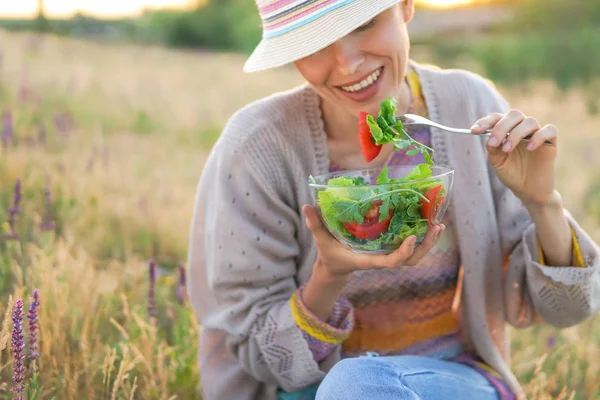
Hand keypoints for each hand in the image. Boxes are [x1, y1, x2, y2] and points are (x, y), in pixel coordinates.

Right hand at [302, 204, 444, 281]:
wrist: (336, 266)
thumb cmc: (329, 253)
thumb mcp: (321, 239)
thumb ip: (315, 224)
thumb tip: (306, 206)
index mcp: (367, 260)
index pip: (388, 262)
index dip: (402, 253)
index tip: (411, 239)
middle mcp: (381, 260)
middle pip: (410, 260)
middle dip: (424, 247)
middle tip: (436, 227)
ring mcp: (387, 256)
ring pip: (414, 256)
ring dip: (428, 242)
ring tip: (439, 225)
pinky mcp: (390, 249)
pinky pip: (410, 247)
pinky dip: (422, 237)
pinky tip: (429, 222)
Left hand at [471, 110, 558, 206]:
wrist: (528, 190)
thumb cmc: (511, 173)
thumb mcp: (497, 162)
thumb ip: (493, 148)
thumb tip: (488, 137)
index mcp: (507, 130)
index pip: (496, 118)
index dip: (485, 122)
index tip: (474, 131)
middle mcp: (521, 128)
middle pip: (514, 115)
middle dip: (501, 127)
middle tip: (494, 142)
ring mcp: (536, 133)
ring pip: (529, 121)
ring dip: (516, 134)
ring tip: (508, 149)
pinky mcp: (551, 142)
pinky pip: (549, 130)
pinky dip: (538, 137)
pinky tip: (529, 148)